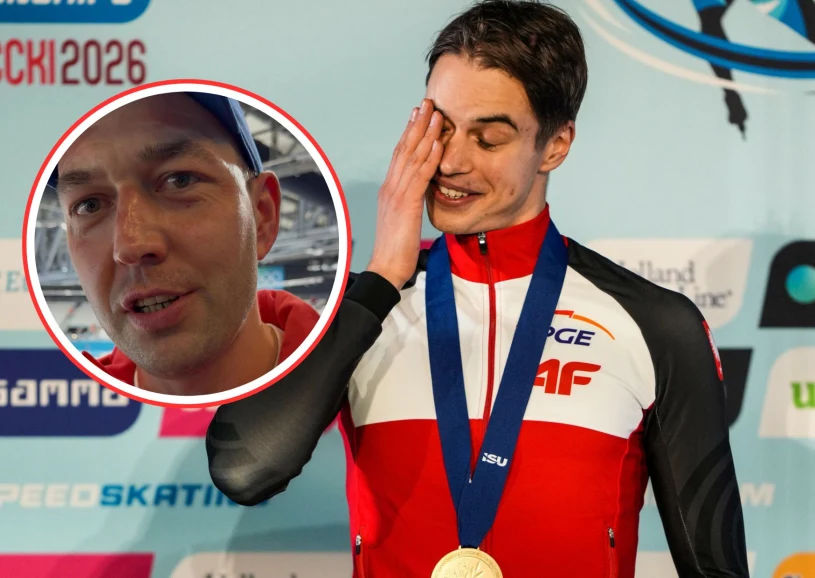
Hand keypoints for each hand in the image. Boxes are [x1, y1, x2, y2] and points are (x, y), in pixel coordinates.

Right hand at [367, 99, 443, 289]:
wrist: (386, 268)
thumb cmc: (396, 250)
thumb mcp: (403, 220)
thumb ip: (409, 203)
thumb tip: (417, 195)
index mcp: (390, 190)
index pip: (400, 156)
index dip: (410, 134)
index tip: (418, 116)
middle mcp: (391, 187)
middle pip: (404, 149)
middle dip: (417, 124)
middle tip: (427, 103)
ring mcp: (396, 194)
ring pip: (412, 157)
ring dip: (425, 133)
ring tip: (436, 113)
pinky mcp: (406, 204)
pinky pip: (420, 176)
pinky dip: (430, 158)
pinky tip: (438, 143)